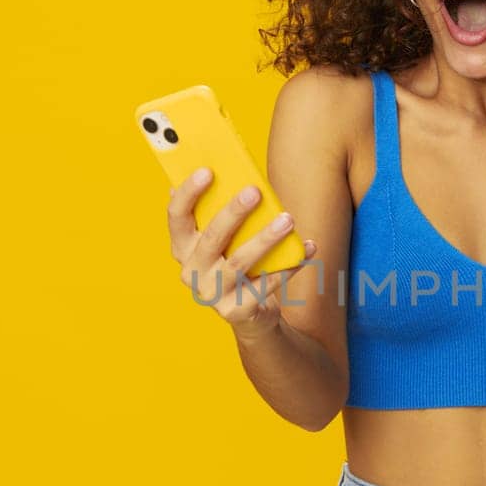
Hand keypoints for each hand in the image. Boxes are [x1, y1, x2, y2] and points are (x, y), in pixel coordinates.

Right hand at [166, 168, 317, 338]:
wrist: (249, 314)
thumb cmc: (236, 263)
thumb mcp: (222, 241)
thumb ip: (218, 212)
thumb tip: (225, 171)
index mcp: (183, 248)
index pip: (176, 217)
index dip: (188, 193)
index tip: (207, 170)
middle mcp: (192, 272)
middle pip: (212, 237)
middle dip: (234, 212)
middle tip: (256, 190)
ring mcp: (213, 294)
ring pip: (240, 262)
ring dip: (265, 238)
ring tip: (287, 219)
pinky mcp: (237, 311)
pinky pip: (268, 284)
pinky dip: (291, 265)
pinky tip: (308, 247)